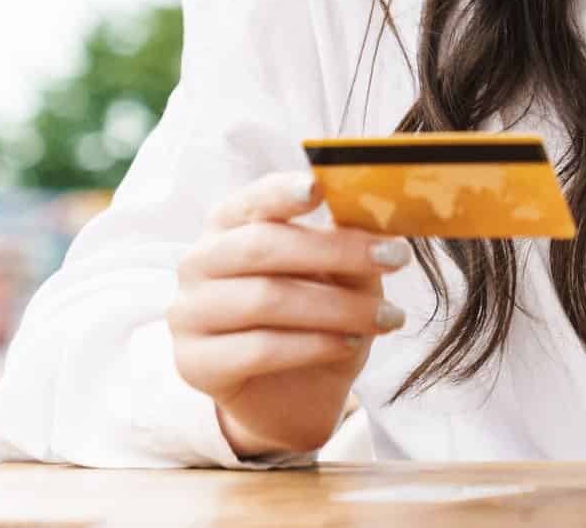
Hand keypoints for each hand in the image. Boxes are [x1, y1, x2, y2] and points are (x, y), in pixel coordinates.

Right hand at [168, 171, 412, 458]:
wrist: (290, 396)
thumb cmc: (313, 318)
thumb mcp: (340, 277)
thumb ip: (350, 247)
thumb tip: (381, 221)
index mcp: (230, 224)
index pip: (252, 200)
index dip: (283, 192)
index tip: (320, 188)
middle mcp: (199, 262)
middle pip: (262, 247)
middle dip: (336, 250)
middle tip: (396, 257)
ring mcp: (189, 314)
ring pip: (265, 300)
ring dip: (337, 307)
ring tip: (387, 317)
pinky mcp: (195, 363)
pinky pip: (259, 349)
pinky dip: (313, 345)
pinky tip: (350, 344)